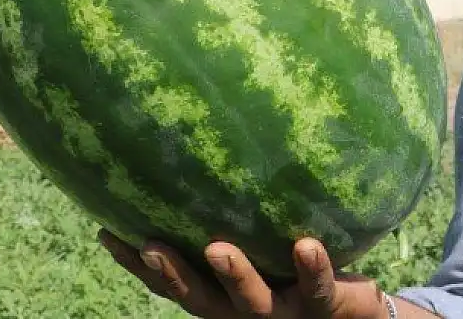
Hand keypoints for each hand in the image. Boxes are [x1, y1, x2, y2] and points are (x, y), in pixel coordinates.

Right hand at [98, 228, 388, 318]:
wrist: (355, 316)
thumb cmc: (296, 273)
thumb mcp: (260, 247)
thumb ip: (234, 220)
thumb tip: (202, 159)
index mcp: (220, 296)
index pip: (170, 283)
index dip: (136, 264)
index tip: (106, 231)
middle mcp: (242, 311)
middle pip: (199, 297)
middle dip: (172, 273)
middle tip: (148, 242)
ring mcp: (282, 312)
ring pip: (252, 299)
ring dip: (234, 274)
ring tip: (218, 248)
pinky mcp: (323, 306)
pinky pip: (317, 288)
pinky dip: (311, 267)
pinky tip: (306, 245)